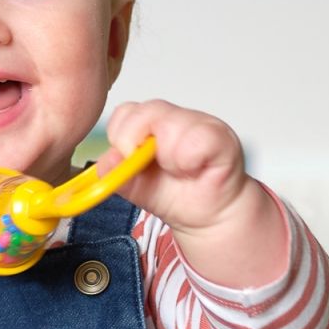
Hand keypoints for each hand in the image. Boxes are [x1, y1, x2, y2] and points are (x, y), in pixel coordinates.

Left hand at [100, 99, 249, 234]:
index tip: (128, 158)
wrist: (208, 217)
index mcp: (150, 125)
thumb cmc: (176, 195)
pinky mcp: (221, 138)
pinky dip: (189, 159)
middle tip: (153, 165)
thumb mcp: (136, 188)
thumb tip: (107, 161)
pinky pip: (199, 139)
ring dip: (169, 156)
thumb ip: (117, 175)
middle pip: (147, 111)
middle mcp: (174, 119)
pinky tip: (193, 169)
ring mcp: (199, 124)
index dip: (121, 135)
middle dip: (139, 143)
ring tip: (179, 171)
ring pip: (171, 124)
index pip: (126, 111)